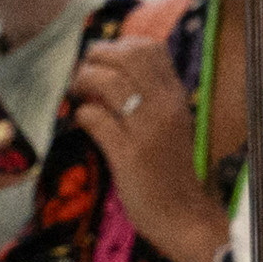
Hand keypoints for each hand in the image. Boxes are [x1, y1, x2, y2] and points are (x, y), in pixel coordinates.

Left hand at [70, 40, 225, 261]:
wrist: (185, 216)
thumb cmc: (171, 171)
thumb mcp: (170, 126)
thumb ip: (151, 99)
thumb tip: (113, 74)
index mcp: (176, 97)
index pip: (150, 49)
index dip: (120, 46)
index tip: (104, 61)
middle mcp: (166, 107)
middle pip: (127, 57)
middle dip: (96, 57)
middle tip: (83, 74)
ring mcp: (148, 130)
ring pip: (108, 82)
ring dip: (83, 82)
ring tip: (77, 94)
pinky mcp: (130, 156)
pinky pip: (96, 119)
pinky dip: (82, 115)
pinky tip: (83, 123)